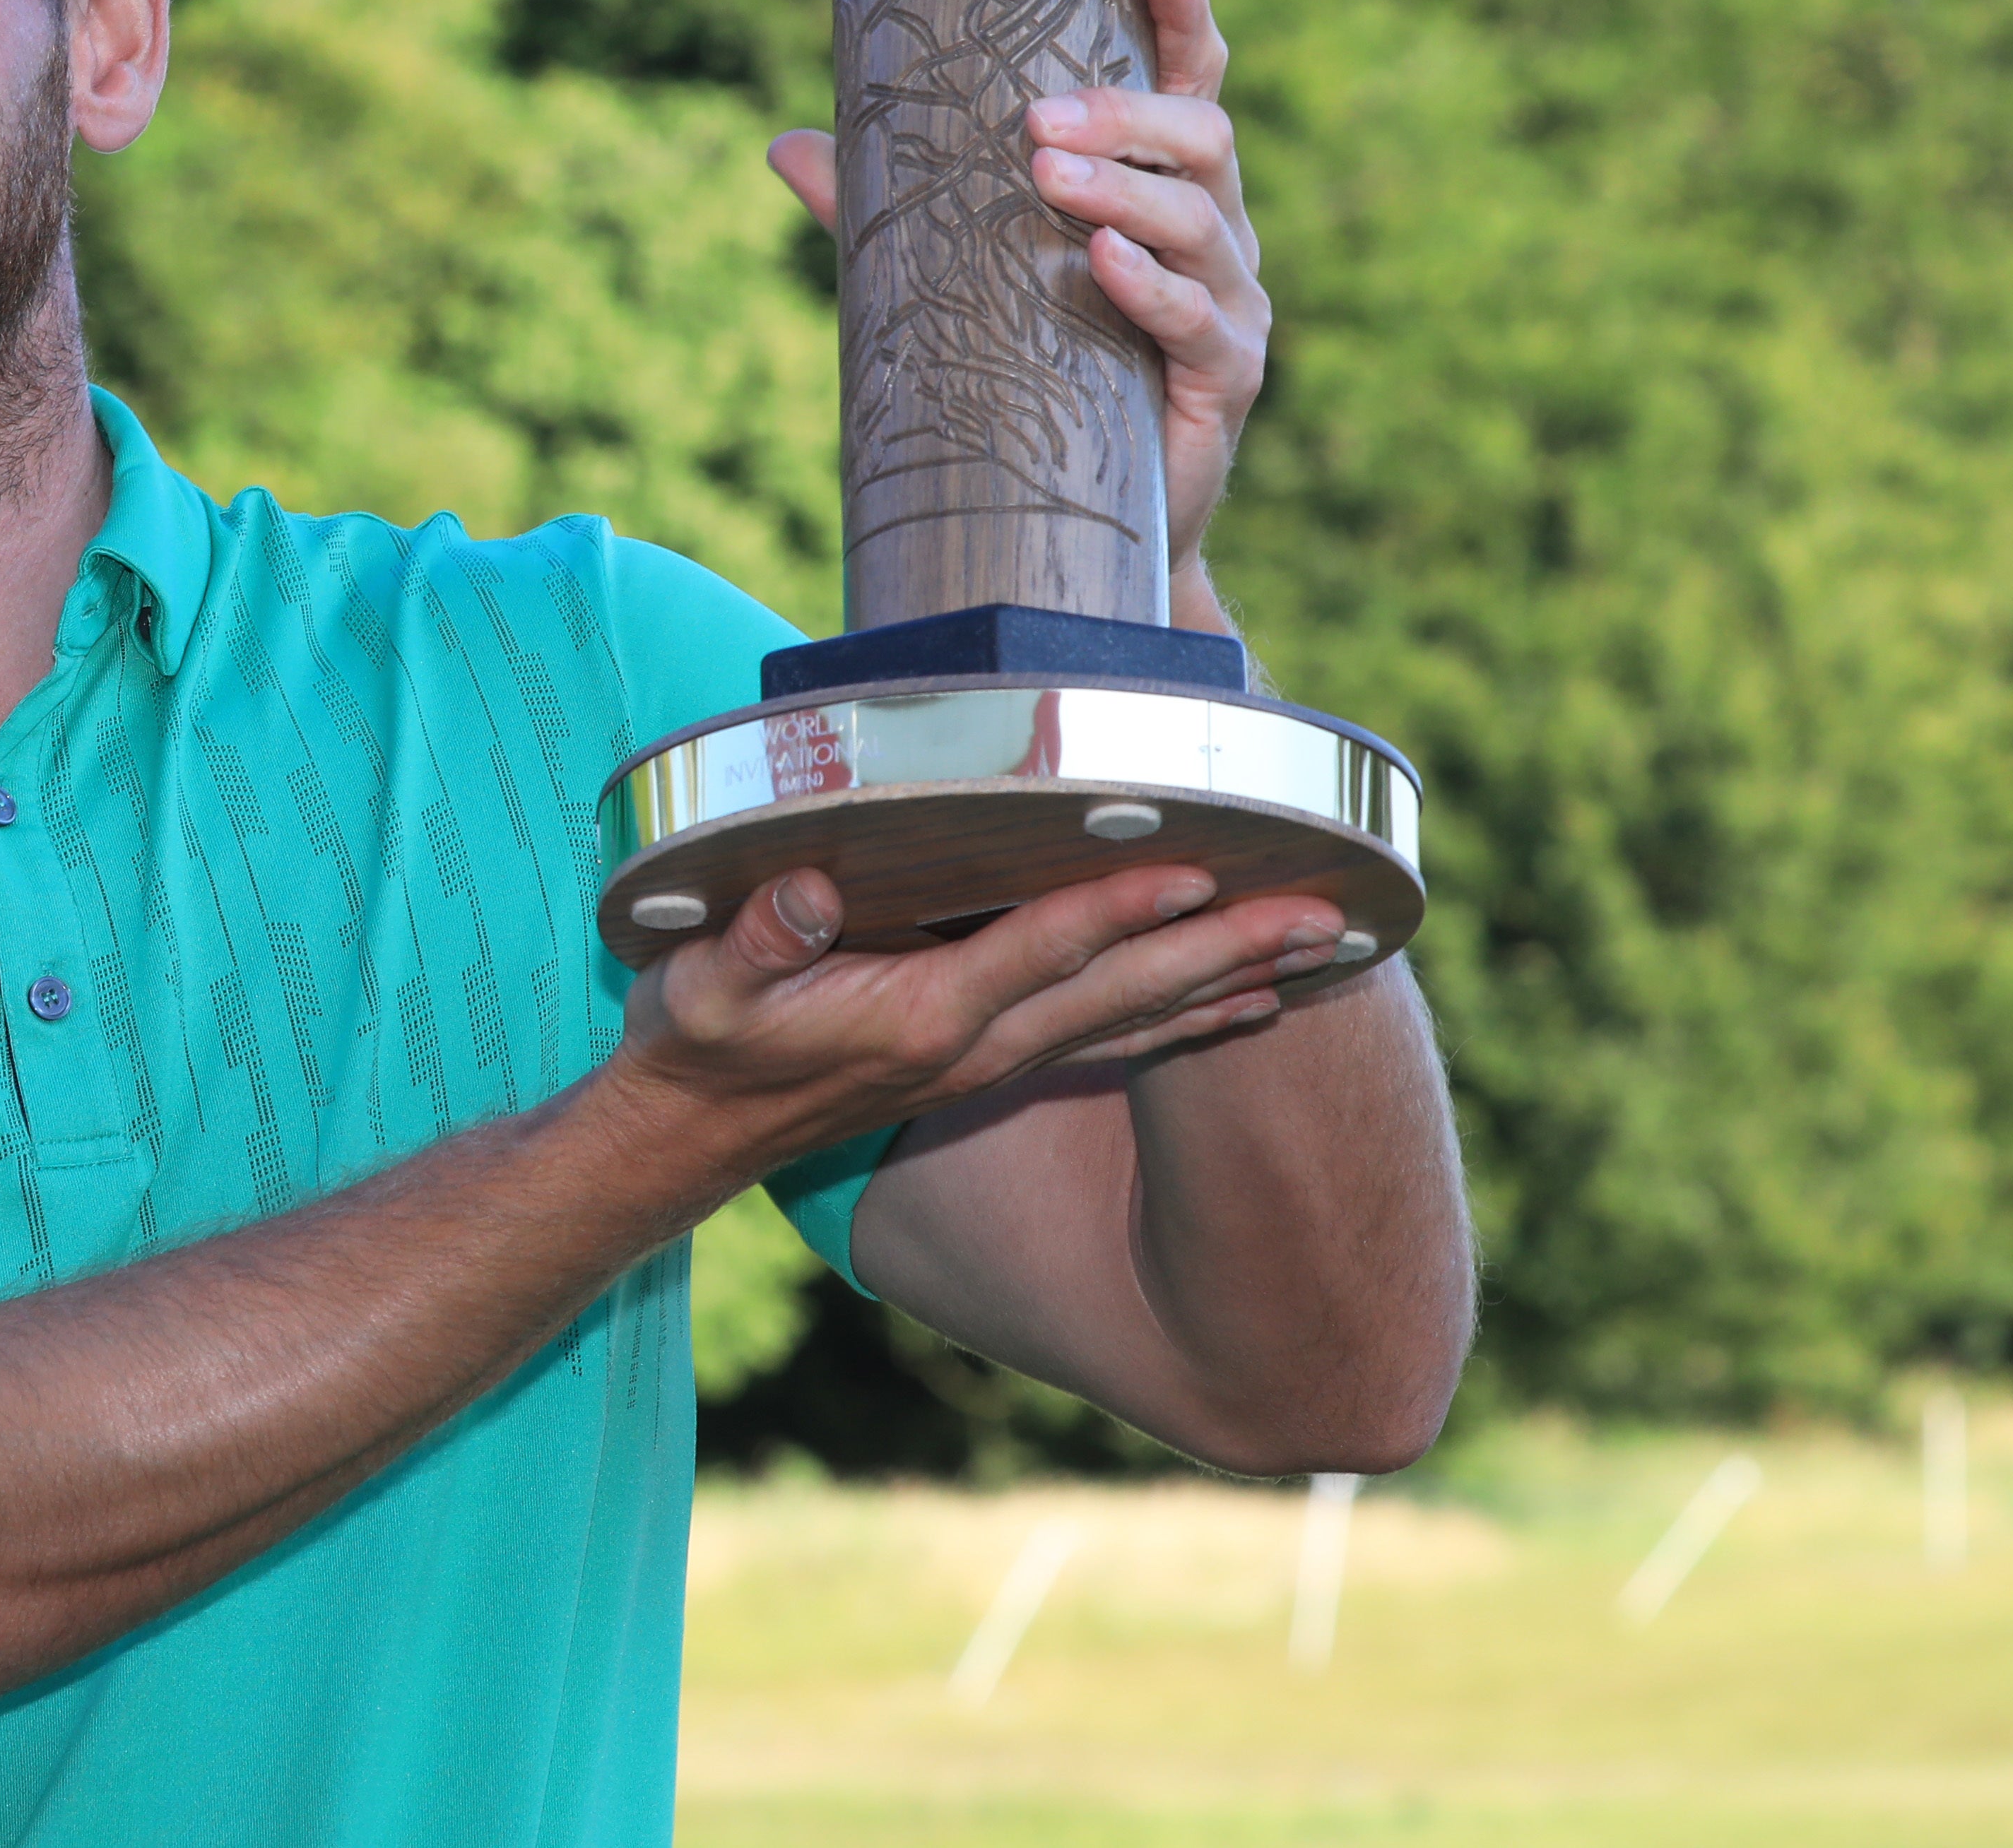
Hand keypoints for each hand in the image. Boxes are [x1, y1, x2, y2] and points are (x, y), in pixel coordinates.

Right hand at [610, 860, 1349, 1176]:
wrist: (687, 1141)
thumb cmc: (694, 1048)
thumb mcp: (698, 991)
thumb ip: (754, 941)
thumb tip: (806, 887)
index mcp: (919, 1017)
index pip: (1039, 953)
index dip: (1117, 910)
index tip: (1197, 870)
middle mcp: (976, 1044)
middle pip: (1123, 992)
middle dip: (1225, 951)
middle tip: (1325, 916)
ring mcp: (992, 1060)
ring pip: (1135, 1019)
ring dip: (1229, 982)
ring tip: (1319, 950)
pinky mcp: (991, 1064)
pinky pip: (1115, 1039)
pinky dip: (1187, 1016)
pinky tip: (1242, 997)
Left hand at [765, 0, 1270, 579]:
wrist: (1076, 532)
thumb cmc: (1029, 373)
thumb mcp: (948, 279)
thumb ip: (882, 212)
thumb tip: (786, 144)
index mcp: (1158, 186)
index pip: (1191, 80)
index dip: (1184, 15)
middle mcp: (1212, 231)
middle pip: (1200, 135)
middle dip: (1126, 112)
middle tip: (1038, 116)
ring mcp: (1228, 302)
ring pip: (1202, 219)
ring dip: (1124, 190)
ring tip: (1047, 176)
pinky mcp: (1227, 377)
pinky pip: (1196, 318)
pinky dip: (1149, 286)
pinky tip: (1102, 264)